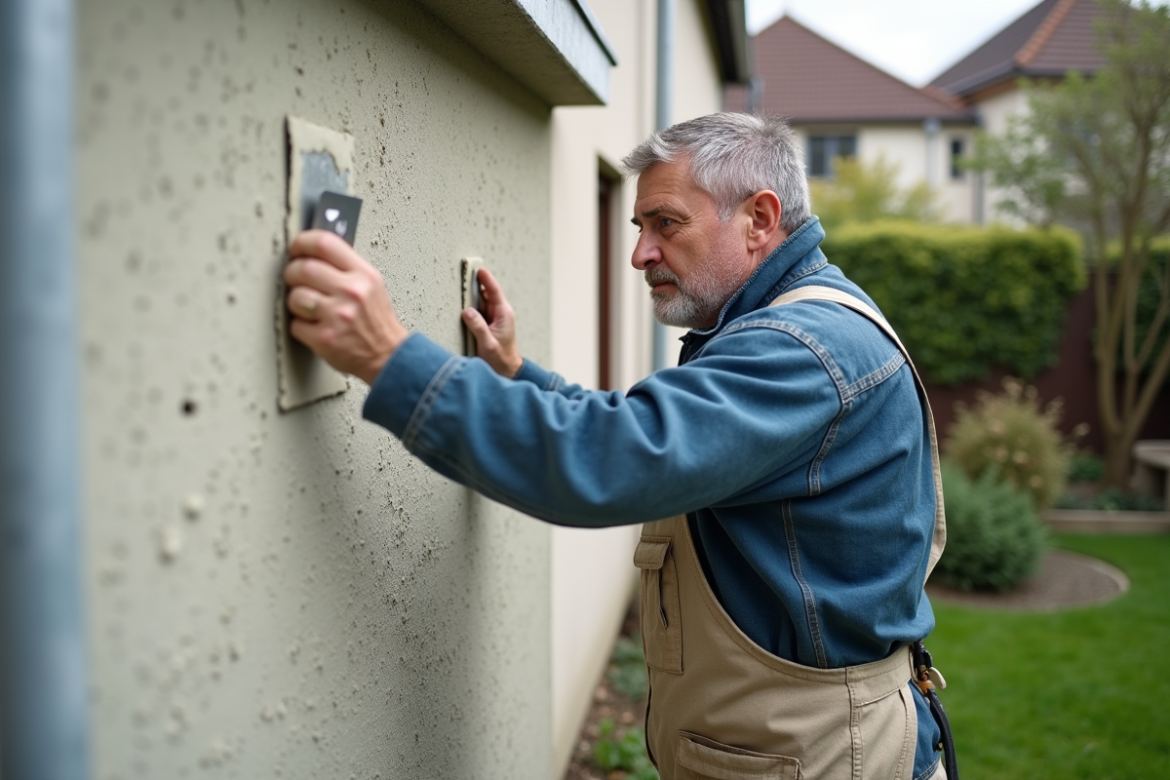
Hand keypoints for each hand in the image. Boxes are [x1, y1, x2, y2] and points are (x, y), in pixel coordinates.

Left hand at [284, 230, 408, 384]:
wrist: (388, 356)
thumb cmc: (377, 321)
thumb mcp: (371, 285)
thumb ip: (345, 267)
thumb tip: (313, 251)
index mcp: (364, 275)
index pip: (325, 243)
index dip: (302, 242)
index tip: (296, 248)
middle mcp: (352, 293)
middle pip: (303, 268)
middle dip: (293, 274)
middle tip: (296, 280)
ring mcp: (337, 316)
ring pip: (294, 297)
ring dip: (296, 303)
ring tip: (310, 308)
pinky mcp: (325, 338)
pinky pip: (295, 324)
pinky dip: (301, 327)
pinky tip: (315, 327)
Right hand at [461, 267, 521, 377]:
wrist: (506, 369)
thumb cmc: (500, 358)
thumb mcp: (487, 343)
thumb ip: (478, 327)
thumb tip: (467, 311)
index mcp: (503, 314)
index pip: (494, 292)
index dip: (486, 279)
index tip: (479, 269)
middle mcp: (499, 313)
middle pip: (486, 293)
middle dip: (476, 284)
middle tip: (465, 272)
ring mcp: (493, 318)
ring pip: (481, 301)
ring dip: (472, 295)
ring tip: (461, 286)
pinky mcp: (487, 323)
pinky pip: (478, 310)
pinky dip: (471, 305)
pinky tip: (463, 302)